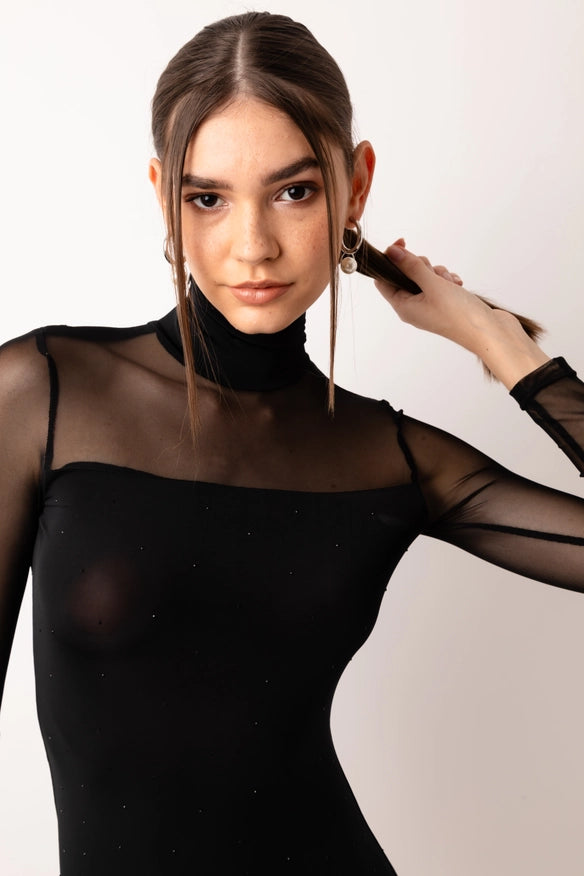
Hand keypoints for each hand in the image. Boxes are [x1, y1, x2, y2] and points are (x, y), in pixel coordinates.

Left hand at [375, 238, 490, 347]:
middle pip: (405, 275)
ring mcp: (429, 306)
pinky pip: (439, 284)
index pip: (383, 280)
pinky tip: (458, 286)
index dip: (389, 260)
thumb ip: (411, 267)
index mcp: (403, 307)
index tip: (402, 243)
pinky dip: (448, 280)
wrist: (490, 332)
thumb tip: (391, 252)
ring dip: (438, 273)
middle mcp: (413, 308)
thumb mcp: (433, 285)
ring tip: (450, 283)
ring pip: (425, 277)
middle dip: (421, 266)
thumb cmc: (460, 315)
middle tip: (434, 274)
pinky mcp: (444, 303)